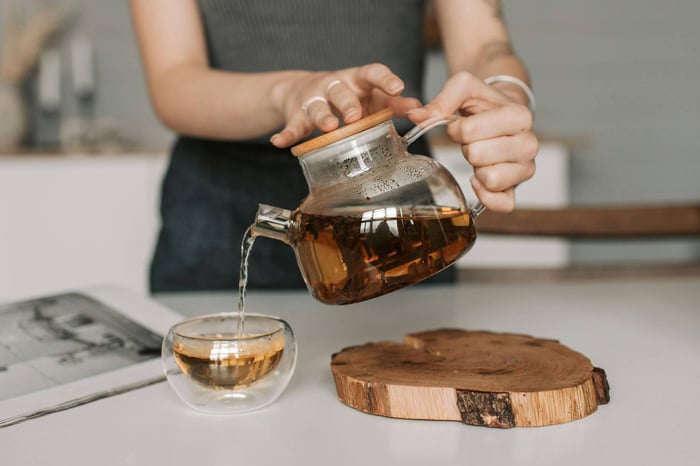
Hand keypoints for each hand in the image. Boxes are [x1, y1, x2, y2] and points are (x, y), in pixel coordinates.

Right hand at [270, 63, 420, 147]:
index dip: (385, 79)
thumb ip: (394, 105)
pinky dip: (286, 135)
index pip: (372, 72)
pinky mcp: (297, 115)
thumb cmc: (348, 97)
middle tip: (356, 116)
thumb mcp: (371, 98)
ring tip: (329, 127)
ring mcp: (314, 100)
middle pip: (341, 91)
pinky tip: (280, 142)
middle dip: (348, 103)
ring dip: (323, 117)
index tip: (398, 88)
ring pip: (317, 107)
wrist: (304, 91)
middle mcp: (334, 86)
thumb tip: (421, 111)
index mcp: (357, 80)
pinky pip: (291, 126)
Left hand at [407, 72, 537, 211]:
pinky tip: (478, 180)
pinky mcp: (517, 188)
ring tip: (481, 155)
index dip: (457, 129)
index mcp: (519, 116)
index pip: (469, 131)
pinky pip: (502, 204)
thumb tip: (417, 116)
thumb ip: (441, 100)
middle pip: (476, 155)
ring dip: (476, 168)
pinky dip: (486, 196)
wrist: (505, 113)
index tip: (465, 124)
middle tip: (475, 140)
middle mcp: (528, 144)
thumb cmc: (485, 103)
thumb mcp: (465, 88)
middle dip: (467, 148)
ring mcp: (525, 169)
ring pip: (489, 179)